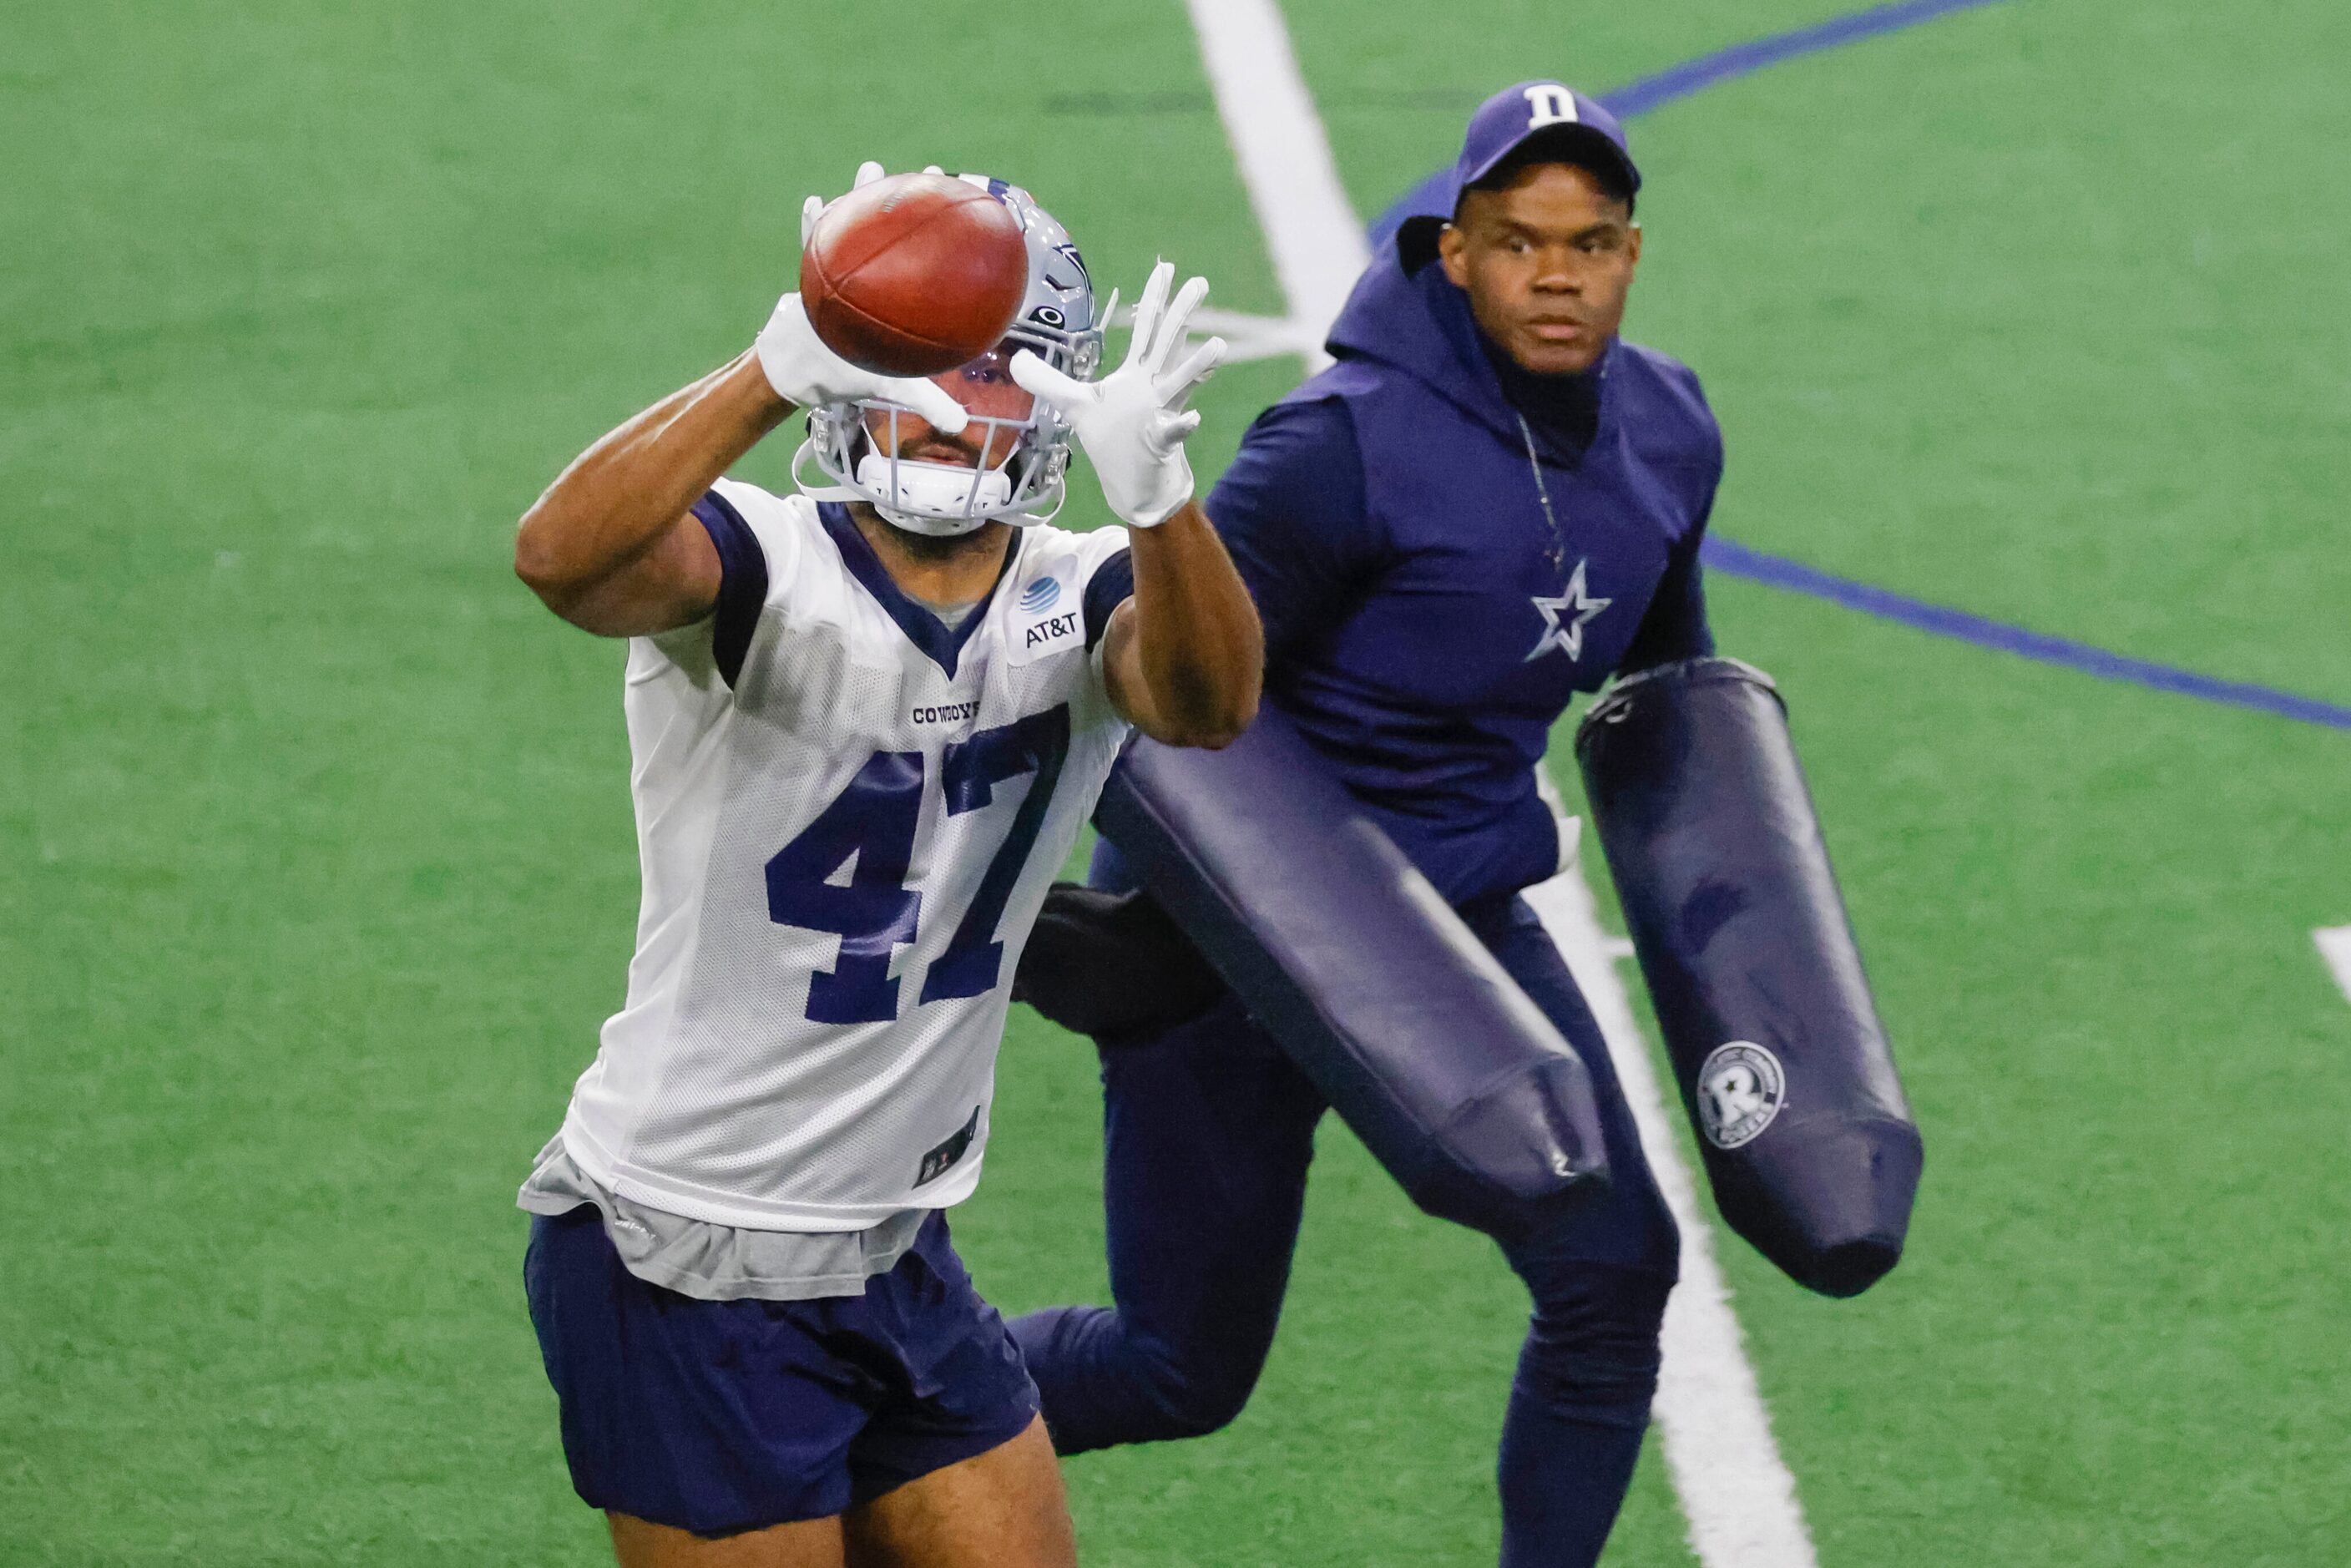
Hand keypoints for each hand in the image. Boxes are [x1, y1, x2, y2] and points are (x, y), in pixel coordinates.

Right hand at [759, 164, 968, 432]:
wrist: (806, 370)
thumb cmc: (853, 372)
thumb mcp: (894, 386)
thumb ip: (926, 400)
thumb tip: (960, 425)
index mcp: (899, 294)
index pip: (929, 256)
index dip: (950, 233)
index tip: (974, 209)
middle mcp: (876, 274)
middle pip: (896, 228)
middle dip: (911, 197)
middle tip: (930, 172)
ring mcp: (844, 267)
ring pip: (855, 224)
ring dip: (861, 197)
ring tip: (872, 168)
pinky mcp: (814, 269)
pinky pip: (813, 242)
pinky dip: (814, 224)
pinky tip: (814, 202)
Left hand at [1010, 261, 1224, 527]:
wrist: (1134, 487)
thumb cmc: (1111, 442)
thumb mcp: (1074, 406)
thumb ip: (1048, 381)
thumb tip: (1018, 359)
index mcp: (1137, 375)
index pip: (1147, 329)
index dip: (1154, 298)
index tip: (1165, 267)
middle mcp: (1154, 387)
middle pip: (1169, 344)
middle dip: (1182, 314)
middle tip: (1200, 283)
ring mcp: (1162, 413)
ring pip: (1181, 384)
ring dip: (1197, 366)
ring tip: (1218, 346)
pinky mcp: (1163, 443)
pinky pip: (1174, 432)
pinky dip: (1182, 426)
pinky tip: (1190, 419)